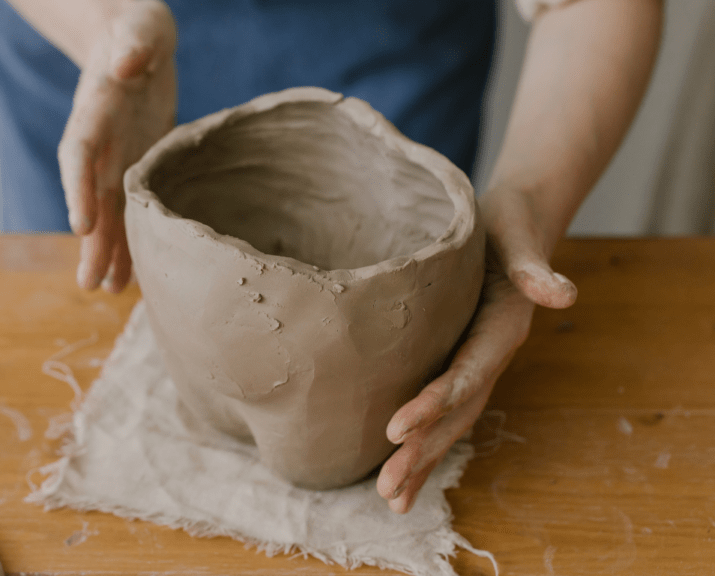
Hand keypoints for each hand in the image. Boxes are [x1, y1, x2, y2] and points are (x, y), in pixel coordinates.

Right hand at [57, 0, 176, 292]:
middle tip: (90, 284)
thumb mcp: (140, 28)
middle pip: (90, 195)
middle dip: (91, 240)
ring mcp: (117, 155)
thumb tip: (127, 64)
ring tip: (110, 290)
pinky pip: (132, 206)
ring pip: (109, 210)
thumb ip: (134, 44)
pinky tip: (136, 270)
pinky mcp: (137, 163)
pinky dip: (133, 236)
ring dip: (109, 250)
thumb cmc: (138, 29)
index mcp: (96, 108)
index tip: (80, 225)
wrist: (135, 38)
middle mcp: (100, 141)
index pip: (79, 152)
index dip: (76, 189)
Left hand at [376, 188, 577, 512]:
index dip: (434, 403)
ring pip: (451, 423)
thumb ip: (534, 264)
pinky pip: (444, 411)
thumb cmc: (506, 224)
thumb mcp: (516, 233)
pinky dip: (424, 442)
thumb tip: (562, 292)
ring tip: (392, 499)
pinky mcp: (459, 364)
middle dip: (423, 452)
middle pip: (457, 414)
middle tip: (388, 488)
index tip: (396, 428)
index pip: (465, 374)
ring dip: (423, 461)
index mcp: (501, 329)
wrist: (514, 224)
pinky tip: (399, 470)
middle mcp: (490, 356)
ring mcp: (476, 365)